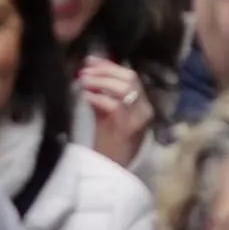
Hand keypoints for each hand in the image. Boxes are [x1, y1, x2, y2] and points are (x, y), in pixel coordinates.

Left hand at [77, 52, 153, 167]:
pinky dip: (98, 97)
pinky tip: (86, 96)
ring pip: (124, 88)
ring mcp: (138, 118)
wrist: (111, 168)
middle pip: (130, 77)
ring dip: (101, 81)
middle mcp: (145, 108)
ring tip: (83, 80)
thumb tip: (90, 71)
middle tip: (84, 70)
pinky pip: (114, 105)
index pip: (130, 75)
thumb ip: (104, 93)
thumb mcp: (108, 113)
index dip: (109, 65)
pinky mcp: (127, 127)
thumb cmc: (109, 141)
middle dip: (105, 70)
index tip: (90, 60)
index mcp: (142, 102)